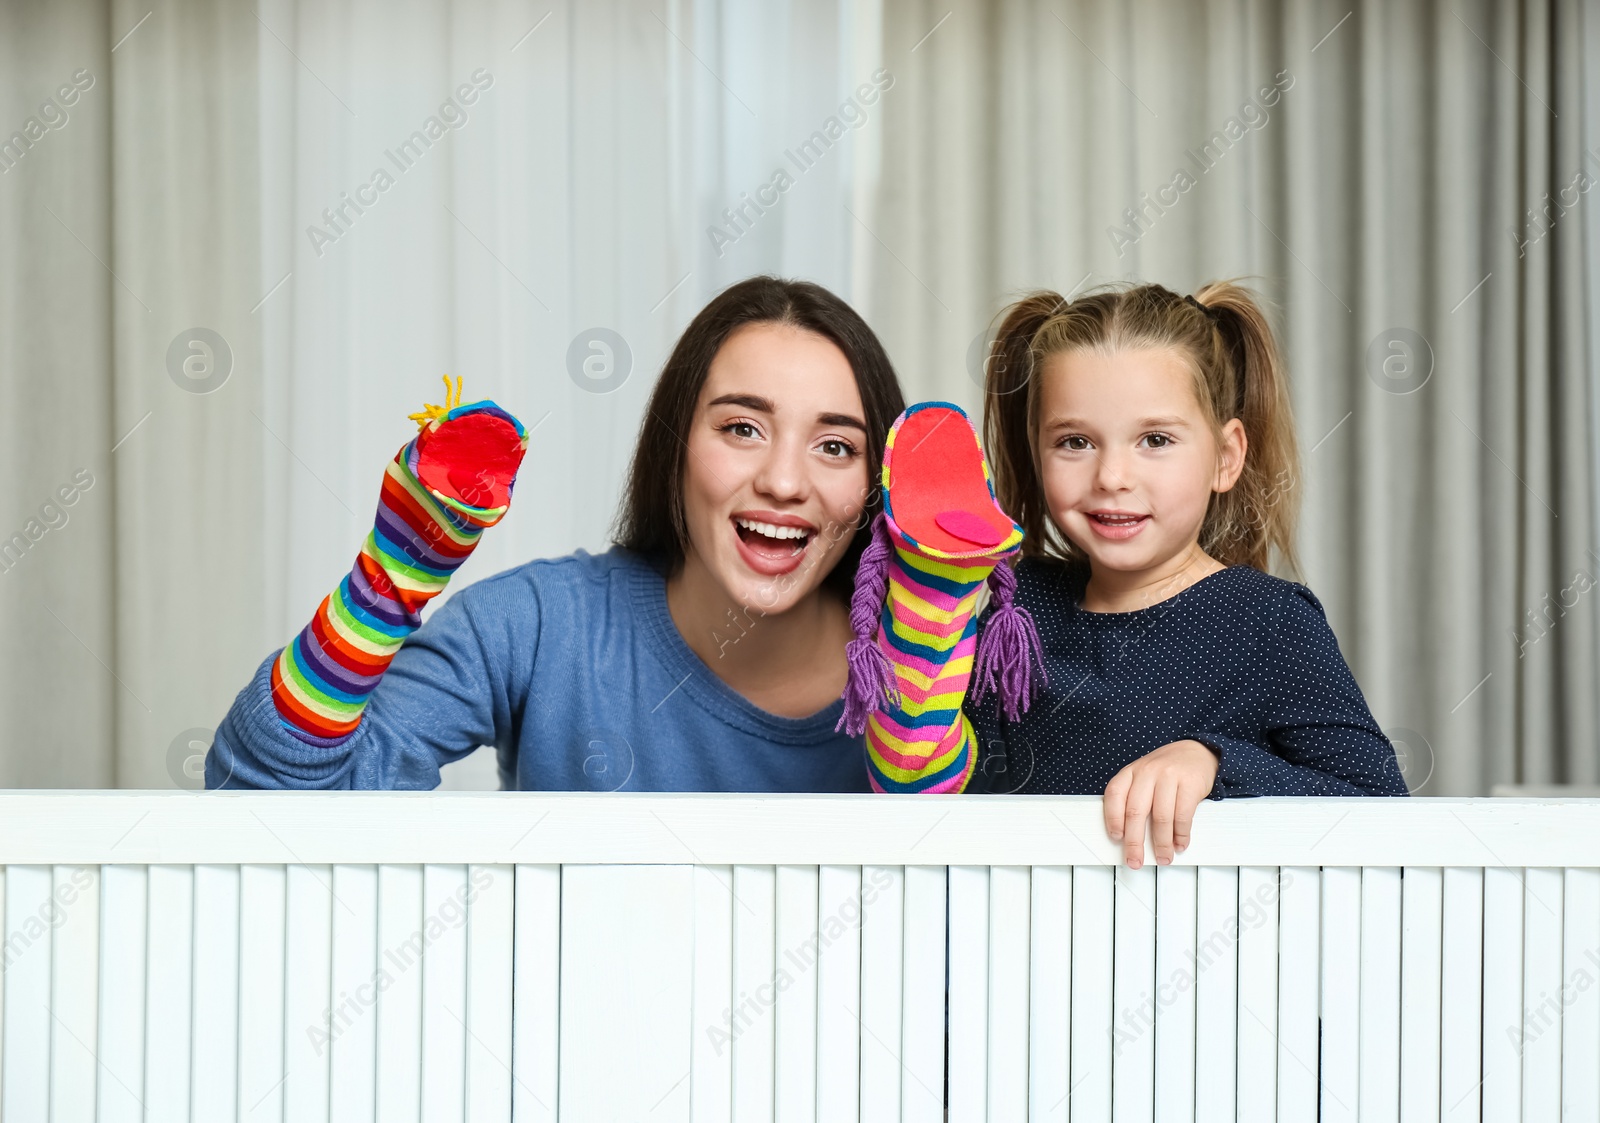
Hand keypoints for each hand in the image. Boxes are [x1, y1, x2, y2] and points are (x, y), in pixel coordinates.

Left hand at [1102, 739, 1219, 868]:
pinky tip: (1180, 844)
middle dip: (1135, 842)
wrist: (1197, 752)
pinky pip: (1183, 815)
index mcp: (1131, 772)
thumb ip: (1134, 798)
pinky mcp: (1190, 783)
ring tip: (1163, 857)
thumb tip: (1128, 835)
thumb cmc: (1167, 770)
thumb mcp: (1144, 777)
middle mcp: (1147, 772)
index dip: (1113, 819)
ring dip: (1162, 843)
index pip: (1114, 795)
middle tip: (1135, 860)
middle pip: (1135, 811)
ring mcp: (1169, 776)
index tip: (1116, 838)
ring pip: (1161, 817)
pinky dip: (1181, 835)